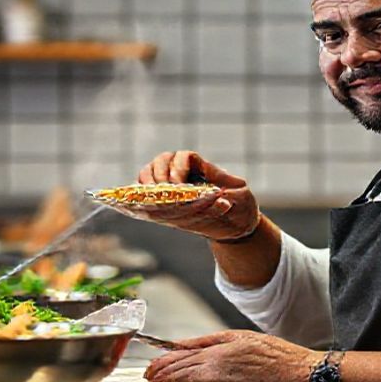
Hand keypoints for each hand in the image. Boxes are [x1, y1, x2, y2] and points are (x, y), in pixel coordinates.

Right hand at [112, 151, 260, 241]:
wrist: (235, 224)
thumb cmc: (241, 207)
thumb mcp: (243, 200)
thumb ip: (233, 197)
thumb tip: (220, 199)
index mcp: (203, 168)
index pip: (184, 157)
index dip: (178, 167)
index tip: (179, 185)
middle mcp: (184, 174)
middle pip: (162, 160)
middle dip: (159, 174)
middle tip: (164, 192)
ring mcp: (172, 186)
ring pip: (149, 173)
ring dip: (146, 183)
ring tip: (151, 198)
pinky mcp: (163, 202)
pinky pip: (142, 193)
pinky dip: (137, 196)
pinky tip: (138, 204)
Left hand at [144, 330, 321, 381]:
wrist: (294, 367)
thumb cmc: (274, 352)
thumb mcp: (242, 337)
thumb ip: (213, 340)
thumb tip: (188, 344)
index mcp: (222, 342)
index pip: (186, 347)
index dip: (168, 353)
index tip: (155, 357)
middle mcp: (218, 355)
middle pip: (182, 360)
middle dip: (162, 366)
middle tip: (148, 371)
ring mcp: (222, 369)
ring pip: (187, 370)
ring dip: (167, 374)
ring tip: (154, 378)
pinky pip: (199, 380)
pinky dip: (182, 380)